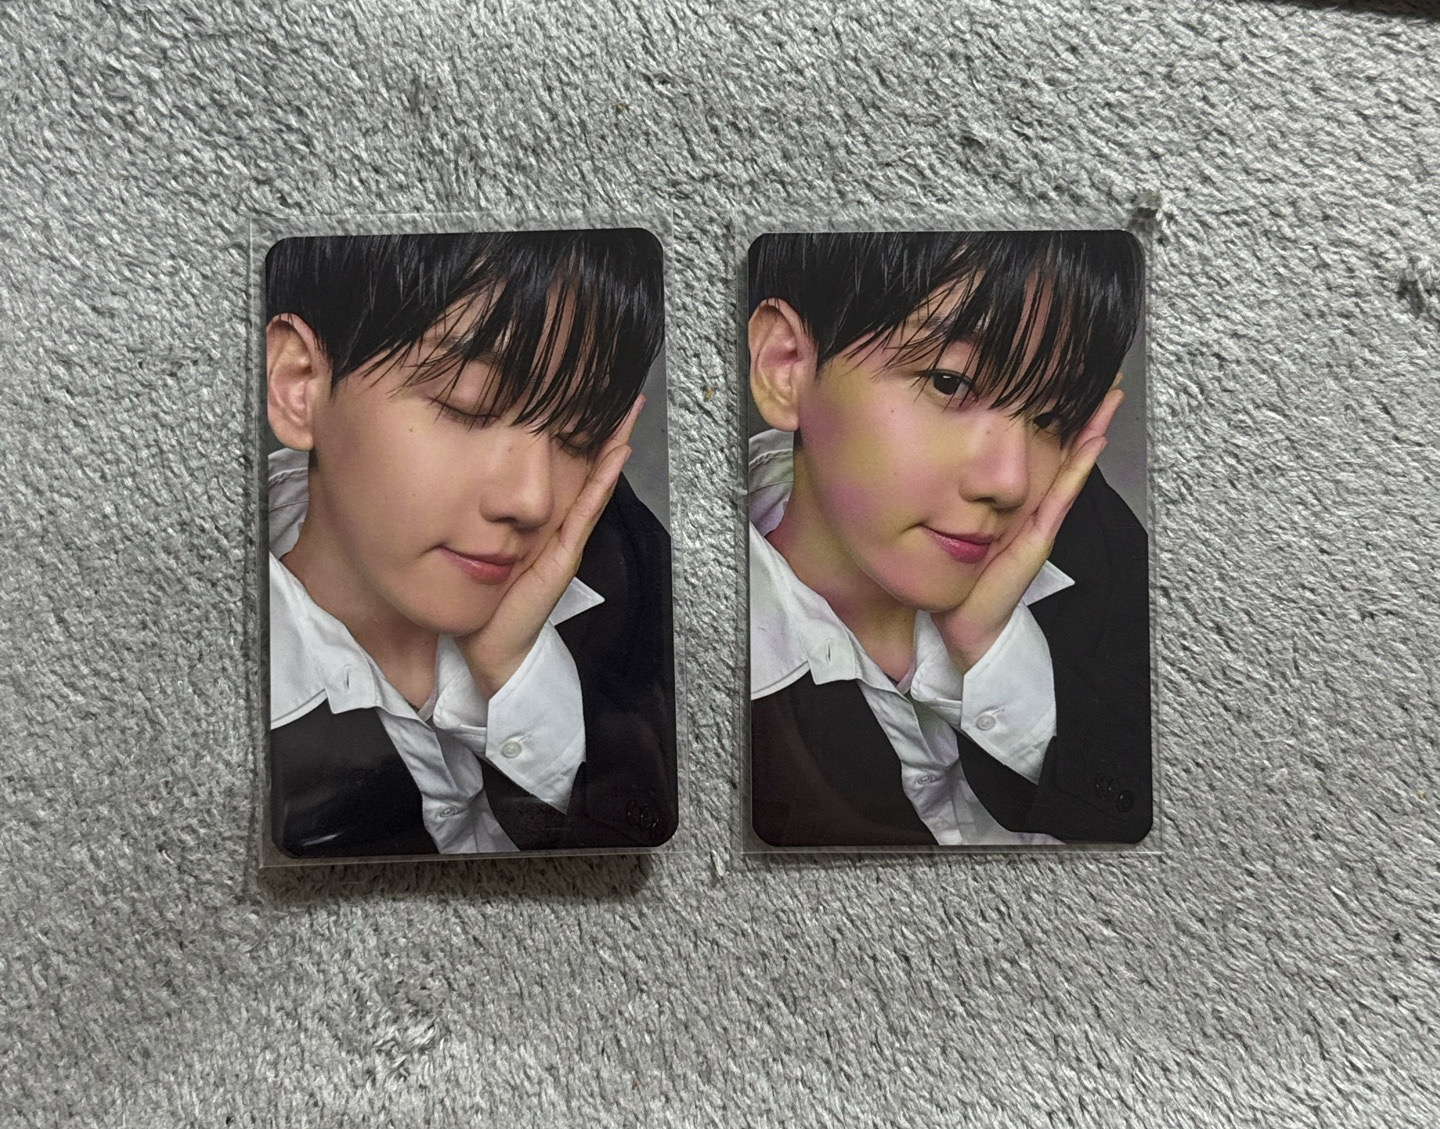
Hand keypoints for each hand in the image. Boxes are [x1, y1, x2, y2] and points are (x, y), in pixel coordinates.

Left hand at [457, 396, 643, 697]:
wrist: (490, 644)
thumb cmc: (485, 599)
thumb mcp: (479, 544)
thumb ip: (477, 517)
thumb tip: (462, 479)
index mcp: (542, 521)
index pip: (565, 469)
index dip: (580, 435)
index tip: (592, 398)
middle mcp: (561, 525)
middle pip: (589, 469)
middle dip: (608, 431)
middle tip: (626, 393)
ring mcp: (567, 538)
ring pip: (596, 482)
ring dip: (614, 446)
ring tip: (629, 411)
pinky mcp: (564, 553)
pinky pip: (587, 510)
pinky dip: (602, 480)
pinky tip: (614, 454)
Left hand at [935, 388, 1123, 672]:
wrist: (963, 616)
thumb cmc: (960, 574)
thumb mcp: (952, 521)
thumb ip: (952, 495)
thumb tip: (936, 456)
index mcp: (1014, 500)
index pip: (1038, 450)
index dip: (1054, 416)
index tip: (1069, 380)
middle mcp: (1033, 505)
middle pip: (1064, 451)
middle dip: (1084, 415)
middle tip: (1106, 379)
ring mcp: (1040, 519)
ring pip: (1071, 467)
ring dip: (1091, 433)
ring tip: (1108, 399)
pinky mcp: (1038, 536)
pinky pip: (1061, 496)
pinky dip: (1077, 468)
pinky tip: (1091, 443)